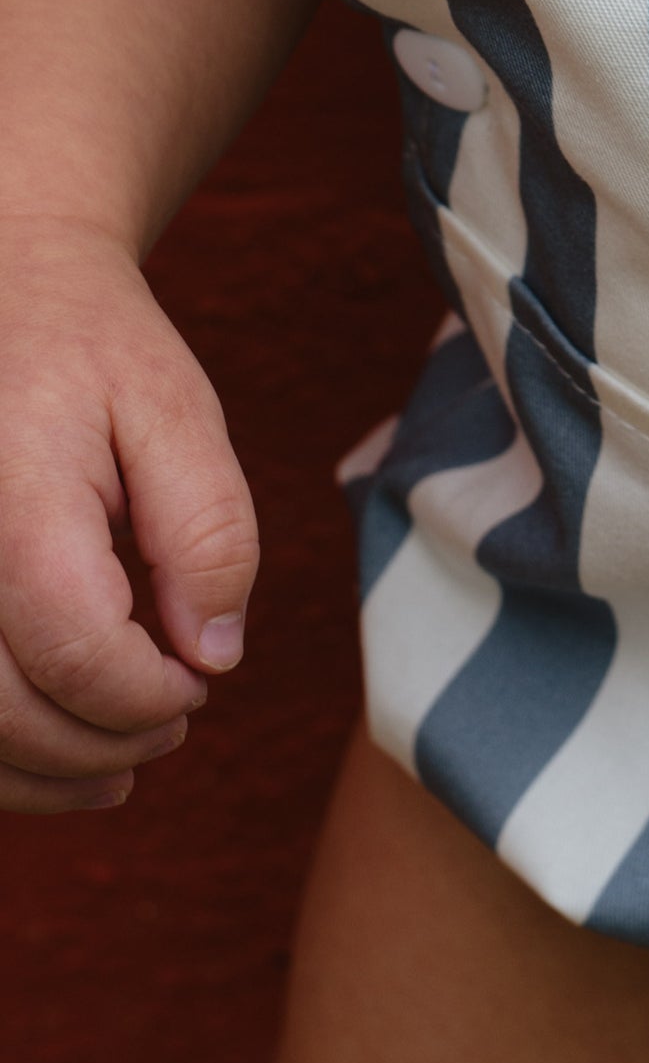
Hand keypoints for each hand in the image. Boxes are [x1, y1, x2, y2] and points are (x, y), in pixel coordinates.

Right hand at [0, 222, 258, 810]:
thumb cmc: (93, 351)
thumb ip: (205, 529)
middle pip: (1, 710)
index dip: (144, 695)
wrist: (2, 290)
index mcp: (15, 495)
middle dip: (98, 744)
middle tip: (172, 729)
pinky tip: (48, 752)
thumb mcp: (177, 409)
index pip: (71, 649)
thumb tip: (213, 656)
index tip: (198, 685)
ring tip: (117, 767)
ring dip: (35, 772)